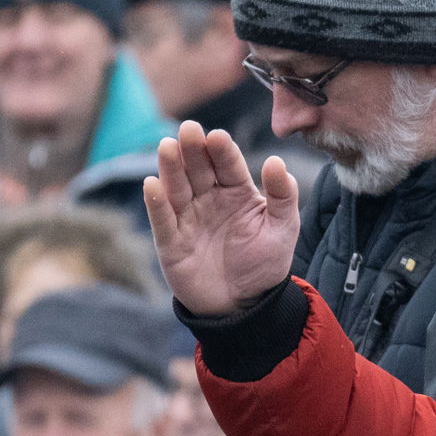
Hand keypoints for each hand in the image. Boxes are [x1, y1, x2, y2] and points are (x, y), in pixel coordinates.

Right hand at [144, 120, 300, 316]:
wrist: (244, 305)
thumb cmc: (264, 263)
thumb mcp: (282, 229)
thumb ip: (283, 196)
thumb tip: (276, 161)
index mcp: (236, 191)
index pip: (227, 165)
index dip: (222, 151)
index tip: (217, 137)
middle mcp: (208, 198)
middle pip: (198, 169)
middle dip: (193, 150)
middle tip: (189, 130)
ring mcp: (188, 218)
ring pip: (177, 188)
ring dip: (171, 168)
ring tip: (167, 147)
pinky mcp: (171, 241)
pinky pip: (163, 220)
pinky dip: (157, 203)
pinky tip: (152, 185)